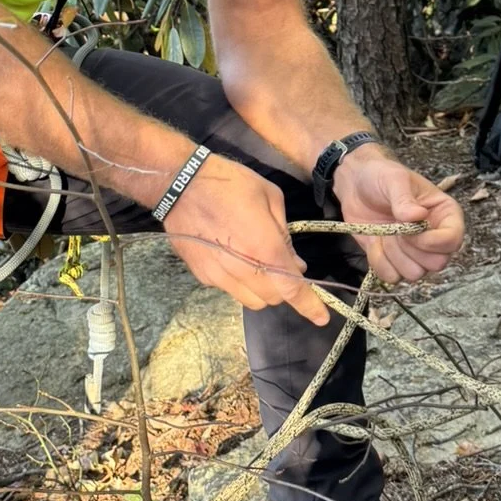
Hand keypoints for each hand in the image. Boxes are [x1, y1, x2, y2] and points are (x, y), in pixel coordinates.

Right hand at [161, 153, 329, 326]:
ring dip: (261, 289)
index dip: (309, 306)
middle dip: (282, 288)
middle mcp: (242, 270)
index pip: (291, 288)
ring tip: (255, 263)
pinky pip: (229, 289)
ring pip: (250, 300)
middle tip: (281, 264)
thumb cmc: (229, 183)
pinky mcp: (202, 276)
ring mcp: (219, 276)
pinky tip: (231, 257)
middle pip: (272, 298)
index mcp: (264, 248)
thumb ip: (284, 235)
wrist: (179, 184)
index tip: (321, 317)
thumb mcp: (270, 197)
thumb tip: (293, 262)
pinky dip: (239, 281)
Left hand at [332, 147, 463, 285]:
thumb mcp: (394, 180)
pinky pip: (392, 277)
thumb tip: (418, 216)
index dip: (433, 242)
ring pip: (415, 273)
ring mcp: (415, 253)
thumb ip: (405, 199)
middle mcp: (435, 237)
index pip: (453, 240)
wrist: (355, 185)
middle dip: (411, 249)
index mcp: (444, 214)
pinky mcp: (394, 262)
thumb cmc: (381, 176)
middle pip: (437, 263)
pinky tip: (376, 243)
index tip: (410, 230)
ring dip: (394, 255)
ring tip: (385, 233)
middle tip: (395, 229)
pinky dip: (380, 262)